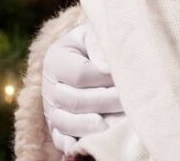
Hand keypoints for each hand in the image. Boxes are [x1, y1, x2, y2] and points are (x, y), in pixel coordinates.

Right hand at [42, 22, 122, 153]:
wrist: (82, 56)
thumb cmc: (94, 44)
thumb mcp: (93, 34)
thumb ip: (99, 45)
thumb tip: (106, 68)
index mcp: (55, 59)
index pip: (80, 74)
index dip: (104, 78)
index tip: (126, 77)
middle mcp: (49, 86)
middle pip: (75, 101)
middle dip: (106, 103)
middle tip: (130, 104)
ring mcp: (50, 109)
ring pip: (67, 123)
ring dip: (94, 126)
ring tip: (116, 125)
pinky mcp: (55, 127)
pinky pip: (61, 139)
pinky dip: (73, 144)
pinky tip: (89, 146)